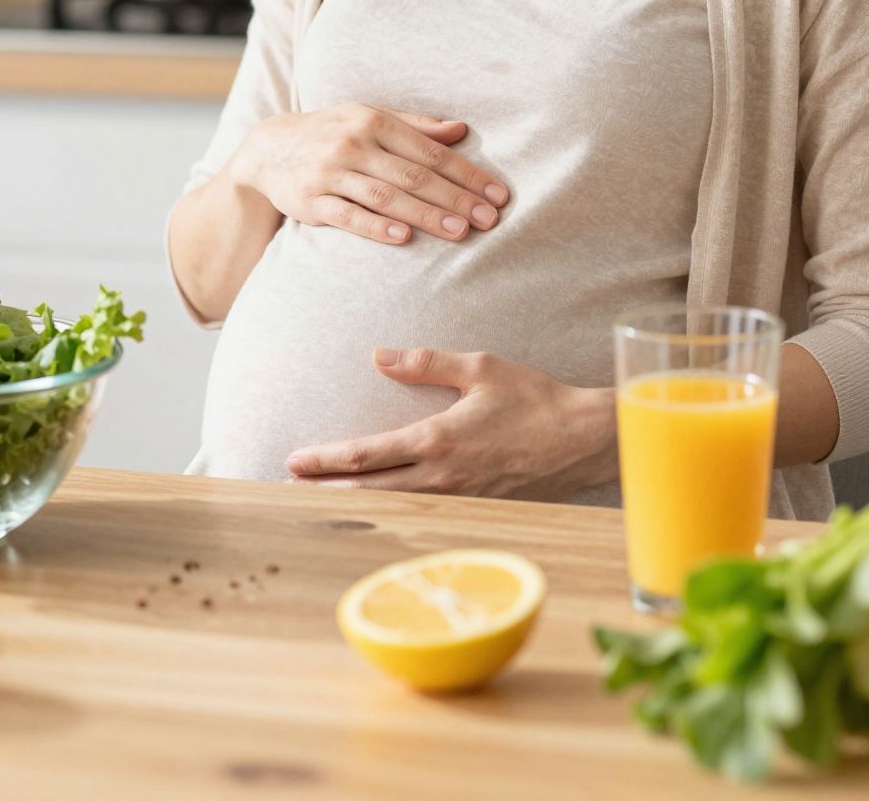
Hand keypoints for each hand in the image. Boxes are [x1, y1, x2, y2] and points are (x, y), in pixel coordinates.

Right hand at [231, 103, 508, 245]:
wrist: (268, 150)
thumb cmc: (332, 133)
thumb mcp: (369, 118)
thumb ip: (416, 126)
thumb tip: (461, 130)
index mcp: (375, 122)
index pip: (431, 152)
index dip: (467, 174)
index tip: (497, 194)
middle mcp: (354, 144)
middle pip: (414, 176)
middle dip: (456, 198)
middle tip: (489, 219)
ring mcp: (331, 173)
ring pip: (386, 197)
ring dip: (426, 215)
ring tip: (460, 232)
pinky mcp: (312, 201)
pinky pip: (348, 216)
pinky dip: (376, 227)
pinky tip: (404, 238)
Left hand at [285, 347, 617, 500]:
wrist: (581, 441)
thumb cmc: (534, 398)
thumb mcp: (480, 366)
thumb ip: (427, 363)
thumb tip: (379, 356)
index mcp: (437, 438)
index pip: (368, 454)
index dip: (327, 459)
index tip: (295, 460)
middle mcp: (442, 475)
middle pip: (369, 489)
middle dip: (326, 488)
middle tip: (288, 487)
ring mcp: (457, 496)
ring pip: (392, 505)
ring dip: (354, 502)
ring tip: (320, 499)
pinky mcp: (474, 505)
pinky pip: (421, 512)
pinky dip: (391, 511)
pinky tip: (377, 509)